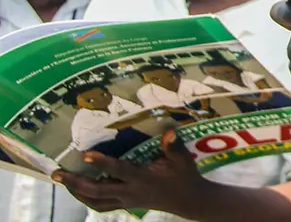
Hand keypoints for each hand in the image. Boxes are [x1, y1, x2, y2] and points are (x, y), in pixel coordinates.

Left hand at [53, 130, 207, 215]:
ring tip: (62, 181)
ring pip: (95, 201)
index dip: (101, 163)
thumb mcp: (183, 160)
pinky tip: (79, 191)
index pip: (118, 170)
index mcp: (142, 178)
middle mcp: (130, 192)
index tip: (85, 154)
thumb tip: (169, 132)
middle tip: (56, 174)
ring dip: (76, 192)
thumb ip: (174, 146)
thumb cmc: (185, 177)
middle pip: (97, 191)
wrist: (189, 201)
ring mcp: (127, 200)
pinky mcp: (126, 204)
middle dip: (74, 182)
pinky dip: (87, 199)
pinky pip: (101, 205)